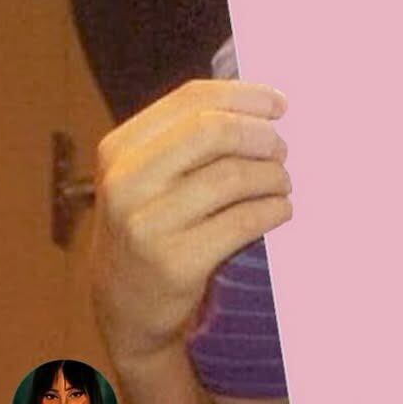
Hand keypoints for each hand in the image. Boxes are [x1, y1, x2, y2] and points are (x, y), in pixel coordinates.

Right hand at [90, 80, 291, 366]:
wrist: (124, 308)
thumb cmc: (153, 224)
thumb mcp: (149, 175)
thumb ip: (191, 137)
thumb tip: (267, 105)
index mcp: (120, 148)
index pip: (192, 99)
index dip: (245, 96)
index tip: (280, 105)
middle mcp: (126, 182)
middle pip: (214, 131)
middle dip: (261, 135)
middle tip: (281, 149)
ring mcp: (146, 225)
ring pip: (233, 176)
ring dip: (273, 176)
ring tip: (282, 183)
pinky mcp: (174, 263)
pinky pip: (243, 220)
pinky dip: (274, 209)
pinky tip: (280, 209)